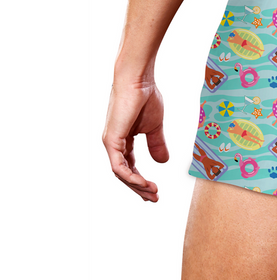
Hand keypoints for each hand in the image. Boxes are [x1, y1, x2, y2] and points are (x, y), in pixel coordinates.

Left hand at [102, 79, 168, 201]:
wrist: (139, 81)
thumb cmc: (146, 97)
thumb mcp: (155, 127)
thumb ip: (156, 144)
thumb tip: (163, 162)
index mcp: (123, 140)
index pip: (130, 167)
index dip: (142, 180)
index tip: (155, 190)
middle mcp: (114, 144)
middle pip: (125, 174)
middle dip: (140, 188)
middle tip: (154, 198)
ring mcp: (111, 143)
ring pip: (121, 174)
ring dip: (137, 186)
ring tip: (152, 193)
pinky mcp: (110, 141)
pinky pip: (119, 167)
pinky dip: (131, 177)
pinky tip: (143, 183)